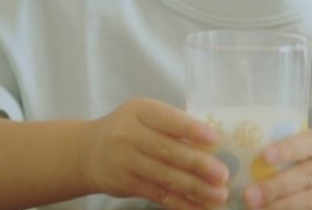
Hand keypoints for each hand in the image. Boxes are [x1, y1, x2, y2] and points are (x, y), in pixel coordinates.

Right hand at [77, 97, 229, 209]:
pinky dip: (180, 202)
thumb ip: (173, 123)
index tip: (215, 140)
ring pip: (164, 176)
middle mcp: (129, 135)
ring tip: (218, 195)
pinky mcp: (126, 184)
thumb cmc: (130, 128)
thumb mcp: (146, 114)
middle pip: (168, 151)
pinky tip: (199, 207)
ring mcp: (125, 161)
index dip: (191, 130)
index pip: (168, 120)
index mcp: (141, 111)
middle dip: (198, 165)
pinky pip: (157, 194)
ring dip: (194, 188)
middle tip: (223, 175)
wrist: (88, 151)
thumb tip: (214, 142)